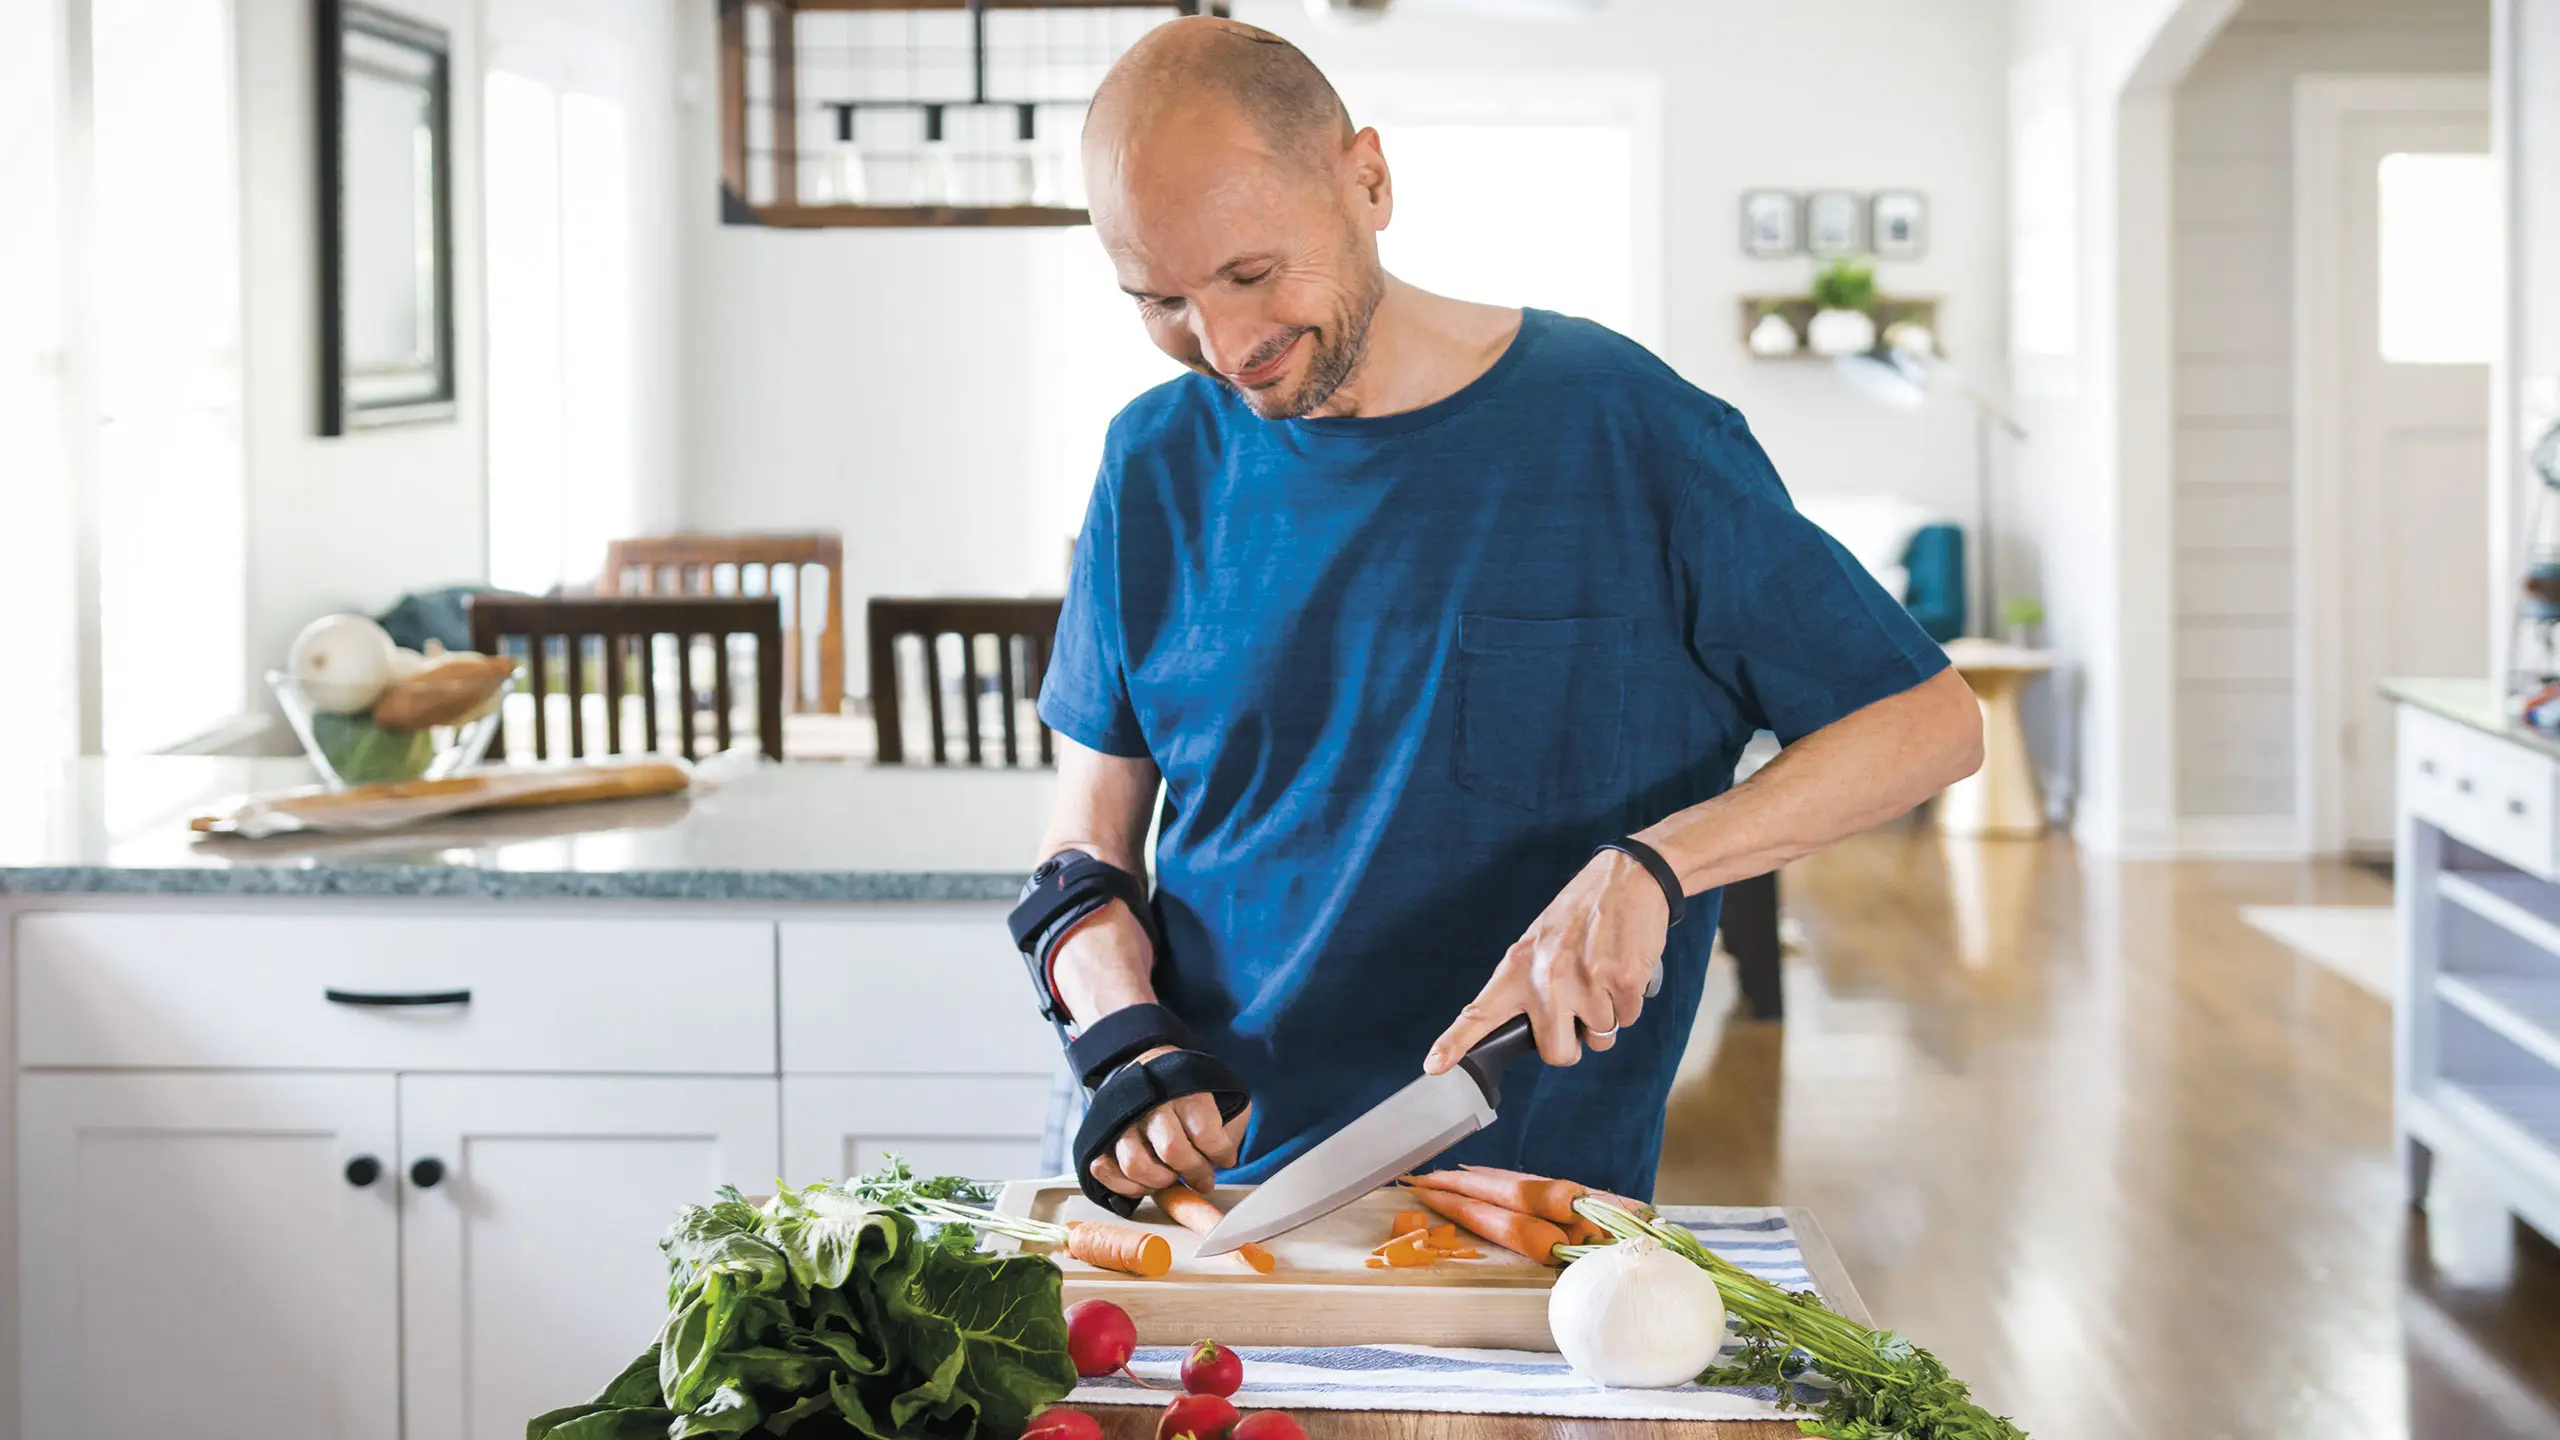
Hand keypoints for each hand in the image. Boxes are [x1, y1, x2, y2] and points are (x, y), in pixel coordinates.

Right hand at [1085, 1047, 1251, 1198]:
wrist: (1147, 1067)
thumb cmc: (1188, 1092)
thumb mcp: (1223, 1096)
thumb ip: (1231, 1125)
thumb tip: (1225, 1159)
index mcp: (1184, 1092)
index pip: (1205, 1133)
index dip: (1220, 1153)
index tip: (1225, 1157)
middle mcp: (1151, 1105)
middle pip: (1171, 1150)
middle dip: (1193, 1172)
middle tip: (1202, 1178)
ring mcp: (1123, 1121)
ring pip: (1135, 1165)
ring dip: (1159, 1182)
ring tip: (1172, 1177)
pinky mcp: (1103, 1136)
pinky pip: (1105, 1170)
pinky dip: (1126, 1185)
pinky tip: (1146, 1183)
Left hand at [1423, 849, 1669, 1072]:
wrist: (1627, 878)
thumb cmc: (1582, 912)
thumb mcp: (1539, 942)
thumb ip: (1527, 983)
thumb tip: (1531, 1026)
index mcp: (1517, 967)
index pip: (1479, 1012)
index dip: (1455, 1043)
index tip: (1435, 1065)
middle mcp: (1546, 979)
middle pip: (1557, 1053)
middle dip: (1571, 1043)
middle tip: (1577, 1015)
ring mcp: (1586, 982)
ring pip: (1600, 1038)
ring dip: (1605, 1016)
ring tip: (1603, 975)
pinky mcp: (1622, 982)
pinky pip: (1626, 1020)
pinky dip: (1627, 1004)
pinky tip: (1622, 970)